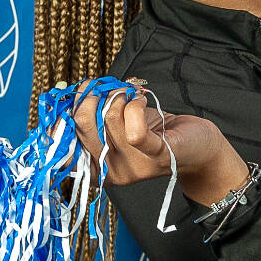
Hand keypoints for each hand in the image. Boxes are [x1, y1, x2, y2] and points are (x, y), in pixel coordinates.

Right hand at [70, 84, 247, 203]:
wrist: (200, 148)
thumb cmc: (156, 133)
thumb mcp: (117, 127)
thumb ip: (94, 117)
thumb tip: (72, 93)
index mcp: (97, 167)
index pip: (63, 147)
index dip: (60, 118)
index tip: (75, 97)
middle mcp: (111, 171)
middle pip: (82, 124)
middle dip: (92, 96)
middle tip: (108, 89)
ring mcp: (134, 167)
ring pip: (108, 119)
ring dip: (120, 96)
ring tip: (132, 96)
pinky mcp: (156, 155)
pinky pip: (134, 129)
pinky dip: (136, 104)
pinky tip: (141, 99)